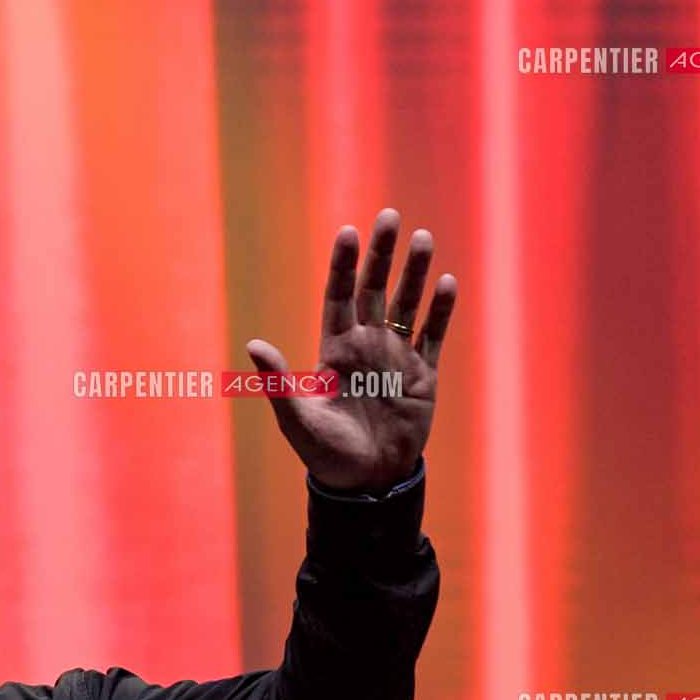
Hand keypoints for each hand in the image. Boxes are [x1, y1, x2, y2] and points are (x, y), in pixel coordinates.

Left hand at [246, 207, 457, 492]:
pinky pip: (432, 336)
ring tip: (423, 238)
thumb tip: (254, 344)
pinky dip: (440, 312)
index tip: (348, 231)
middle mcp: (366, 346)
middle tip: (389, 216)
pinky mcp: (423, 376)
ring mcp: (396, 358)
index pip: (338, 297)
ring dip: (415, 273)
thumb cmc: (324, 452)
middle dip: (381, 255)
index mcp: (334, 350)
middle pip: (374, 290)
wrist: (365, 482)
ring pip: (408, 305)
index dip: (343, 265)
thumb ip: (278, 381)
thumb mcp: (297, 417)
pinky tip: (446, 283)